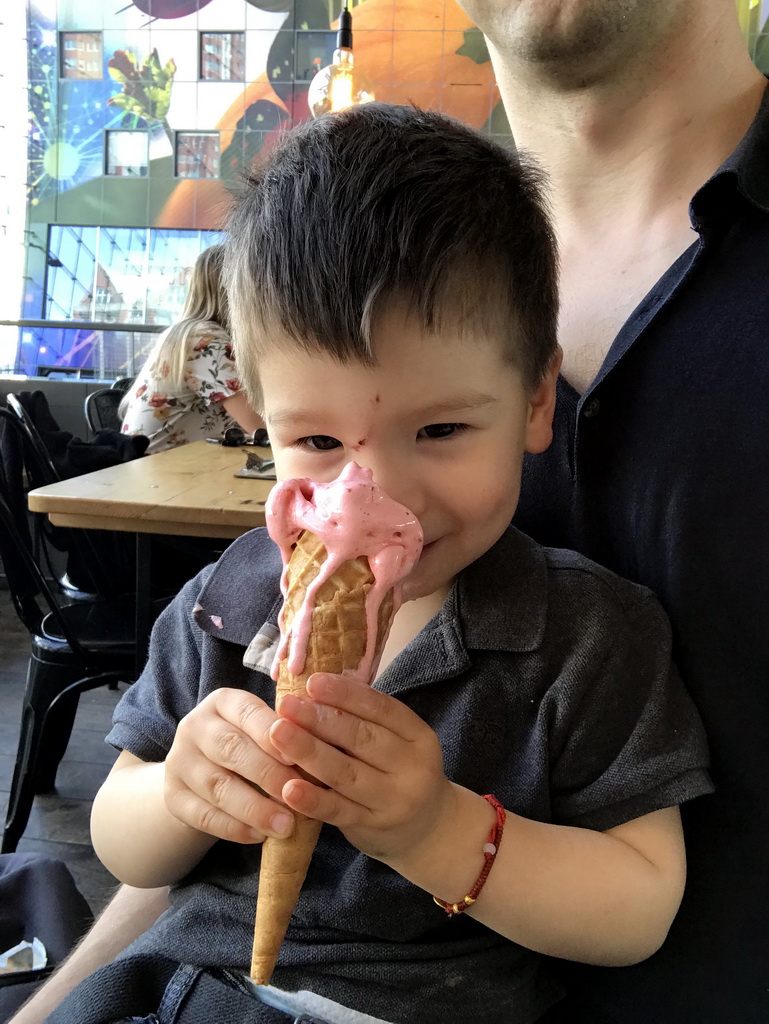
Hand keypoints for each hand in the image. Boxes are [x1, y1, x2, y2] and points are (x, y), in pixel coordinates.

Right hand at [163, 688, 302, 844]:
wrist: (200, 774)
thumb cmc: (249, 747)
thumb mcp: (262, 730)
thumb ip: (287, 734)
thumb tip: (325, 748)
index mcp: (223, 702)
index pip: (248, 711)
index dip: (272, 733)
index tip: (299, 756)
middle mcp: (195, 726)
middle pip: (231, 748)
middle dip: (267, 774)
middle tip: (297, 796)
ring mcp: (179, 762)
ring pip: (217, 785)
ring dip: (254, 808)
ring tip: (285, 825)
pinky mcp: (172, 797)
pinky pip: (203, 815)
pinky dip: (233, 828)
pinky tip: (259, 836)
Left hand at [269, 673, 454, 866]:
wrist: (428, 829)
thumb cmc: (399, 771)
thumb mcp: (398, 741)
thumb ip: (365, 719)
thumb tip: (315, 687)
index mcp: (418, 735)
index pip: (382, 709)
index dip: (346, 694)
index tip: (312, 681)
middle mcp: (412, 767)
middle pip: (362, 738)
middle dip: (320, 719)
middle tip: (286, 705)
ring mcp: (393, 800)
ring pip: (346, 773)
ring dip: (309, 752)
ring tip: (278, 734)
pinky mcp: (373, 826)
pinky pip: (339, 812)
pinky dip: (312, 800)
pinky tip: (288, 789)